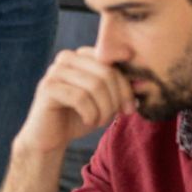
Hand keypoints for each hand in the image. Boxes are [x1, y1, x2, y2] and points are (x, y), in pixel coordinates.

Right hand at [16, 47, 135, 157]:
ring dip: (104, 109)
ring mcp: (54, 71)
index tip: (129, 108)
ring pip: (94, 85)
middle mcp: (66, 58)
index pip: (113, 62)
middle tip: (118, 116)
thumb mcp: (106, 101)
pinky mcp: (47, 88)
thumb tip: (144, 84)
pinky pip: (80, 98)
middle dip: (117, 99)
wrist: (50, 137)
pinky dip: (91, 114)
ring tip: (100, 121)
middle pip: (106, 72)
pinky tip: (89, 121)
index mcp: (82, 55)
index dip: (126, 86)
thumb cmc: (79, 116)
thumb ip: (121, 89)